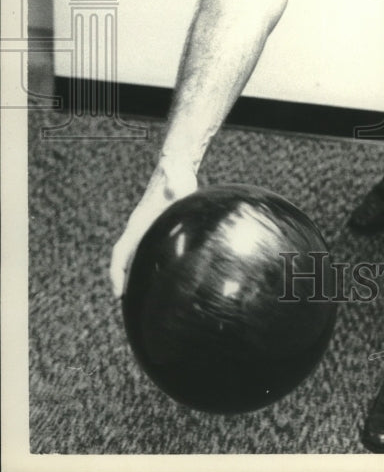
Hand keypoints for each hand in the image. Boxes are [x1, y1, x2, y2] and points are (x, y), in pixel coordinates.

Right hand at [109, 157, 197, 298]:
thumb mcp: (177, 181)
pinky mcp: (156, 227)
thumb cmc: (176, 176)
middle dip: (122, 280)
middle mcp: (139, 227)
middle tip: (127, 304)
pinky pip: (146, 250)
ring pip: (134, 256)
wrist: (175, 167)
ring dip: (133, 275)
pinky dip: (145, 265)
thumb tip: (176, 187)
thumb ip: (175, 184)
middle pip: (124, 259)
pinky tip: (161, 277)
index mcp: (139, 222)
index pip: (121, 252)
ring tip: (141, 300)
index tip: (117, 292)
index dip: (117, 272)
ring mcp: (146, 228)